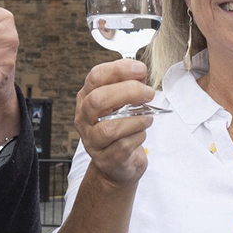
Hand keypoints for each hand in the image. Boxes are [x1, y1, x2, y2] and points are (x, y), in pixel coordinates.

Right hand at [74, 59, 155, 186]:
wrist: (118, 162)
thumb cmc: (121, 127)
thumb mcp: (122, 102)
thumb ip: (130, 84)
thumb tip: (140, 71)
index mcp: (86, 97)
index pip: (96, 77)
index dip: (119, 70)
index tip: (141, 69)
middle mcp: (84, 118)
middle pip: (98, 100)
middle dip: (128, 92)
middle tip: (148, 93)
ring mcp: (91, 140)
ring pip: (109, 128)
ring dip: (135, 120)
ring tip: (147, 118)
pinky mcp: (105, 159)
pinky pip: (122, 146)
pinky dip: (137, 137)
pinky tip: (141, 133)